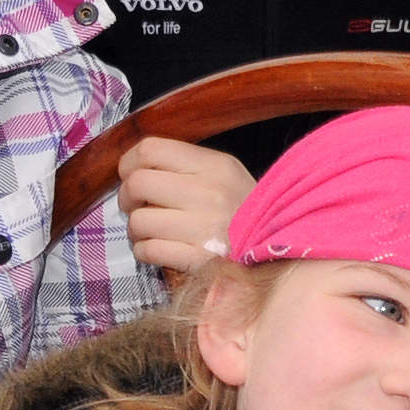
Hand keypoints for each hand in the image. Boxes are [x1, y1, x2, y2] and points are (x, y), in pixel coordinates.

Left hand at [117, 138, 256, 276]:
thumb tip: (135, 168)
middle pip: (137, 183)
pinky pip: (148, 250)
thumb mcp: (226, 175)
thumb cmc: (244, 212)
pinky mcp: (197, 260)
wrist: (282, 251)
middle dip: (127, 197)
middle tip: (136, 205)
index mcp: (215, 166)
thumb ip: (185, 166)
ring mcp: (203, 228)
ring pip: (138, 221)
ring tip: (150, 231)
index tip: (130, 175)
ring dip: (136, 229)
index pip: (150, 149)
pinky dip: (144, 251)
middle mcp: (209, 193)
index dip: (129, 163)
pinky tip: (158, 248)